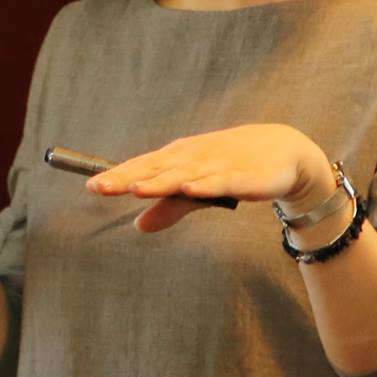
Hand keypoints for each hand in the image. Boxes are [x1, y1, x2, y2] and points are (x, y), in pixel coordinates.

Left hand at [86, 123, 328, 233]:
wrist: (284, 150)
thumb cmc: (233, 166)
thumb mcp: (197, 189)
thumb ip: (169, 207)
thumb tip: (137, 226)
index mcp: (180, 159)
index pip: (144, 167)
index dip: (118, 176)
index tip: (92, 186)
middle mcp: (194, 158)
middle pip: (157, 169)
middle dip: (128, 177)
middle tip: (99, 187)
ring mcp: (218, 165)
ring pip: (185, 174)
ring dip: (161, 181)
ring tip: (137, 189)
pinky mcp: (243, 176)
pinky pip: (222, 182)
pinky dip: (206, 184)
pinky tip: (190, 188)